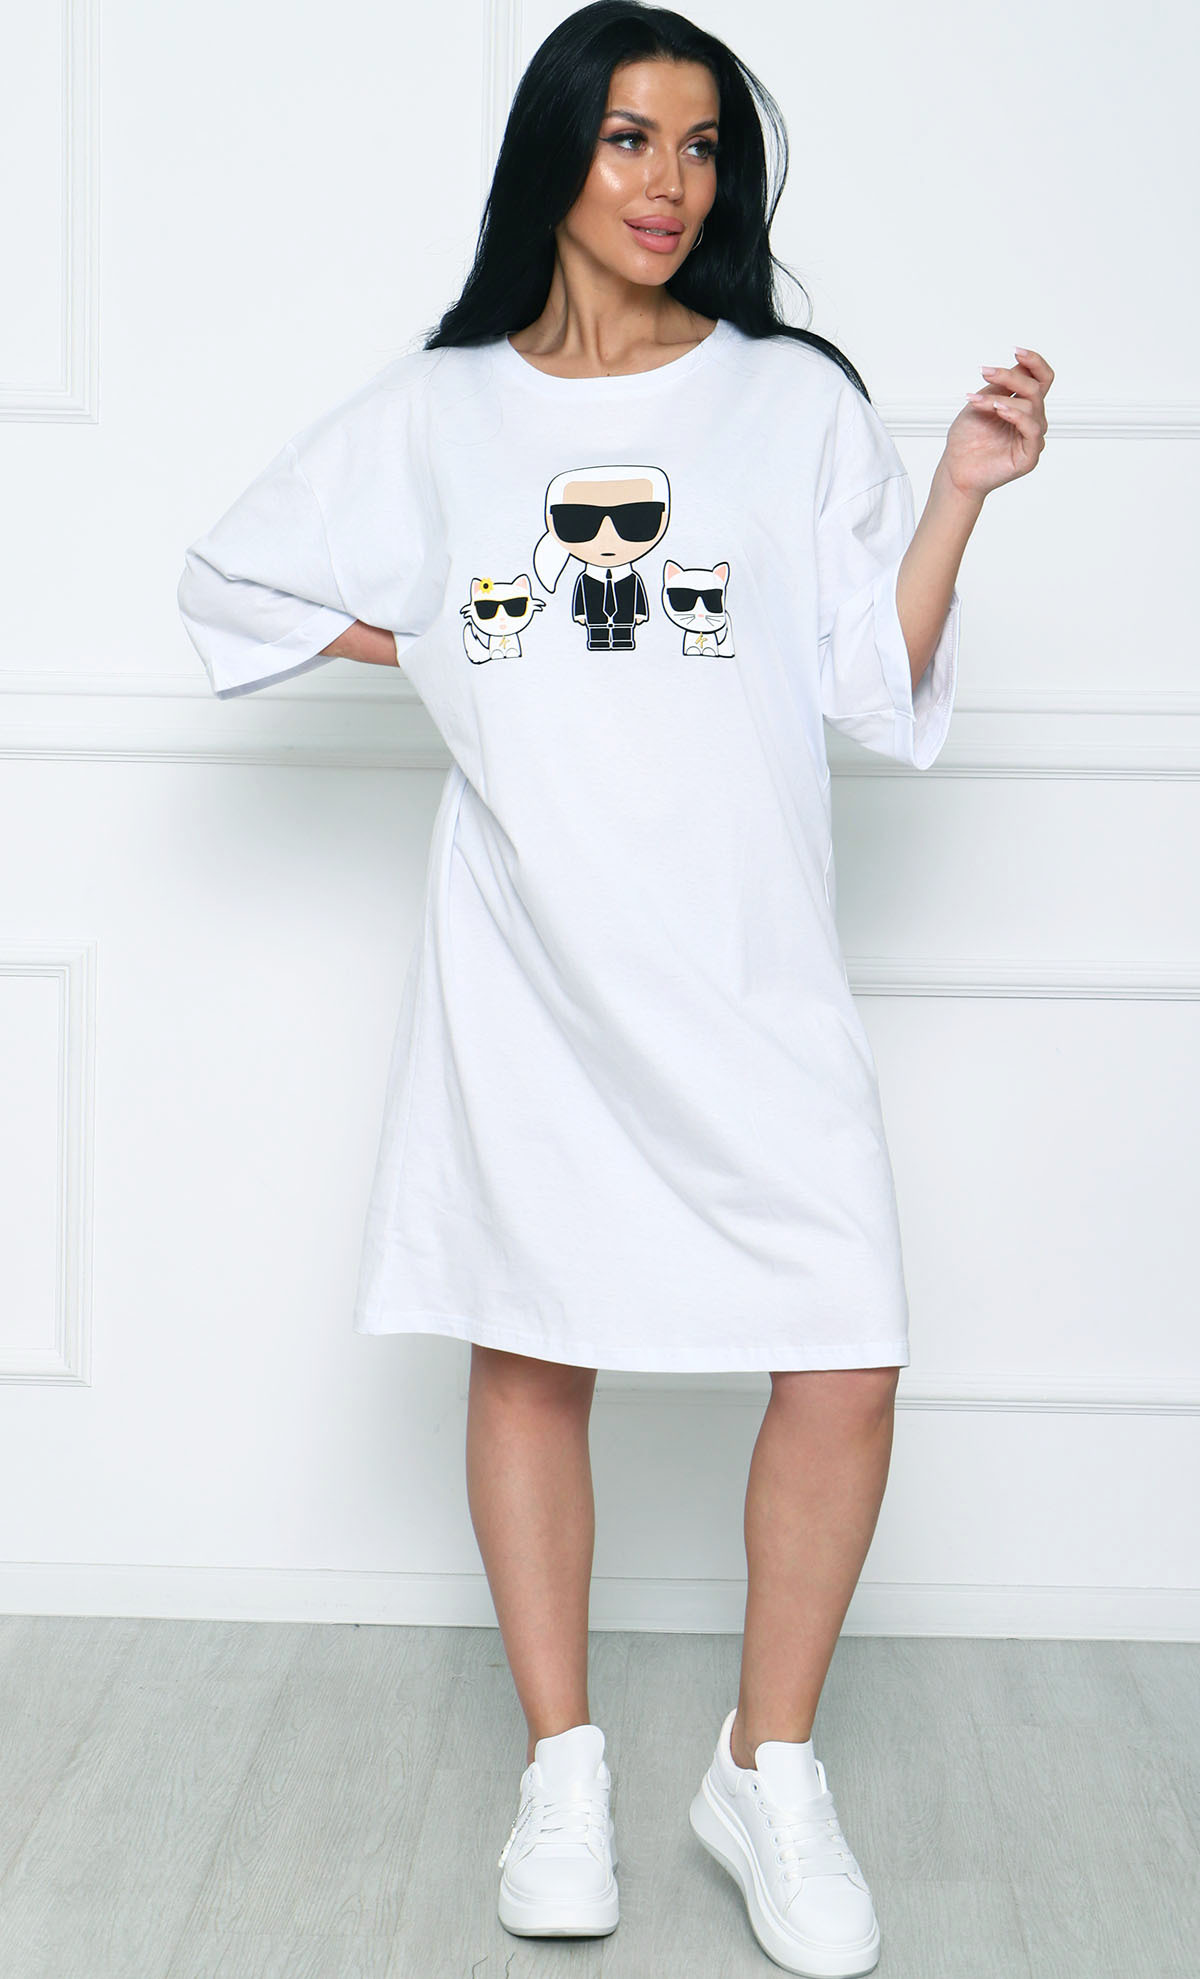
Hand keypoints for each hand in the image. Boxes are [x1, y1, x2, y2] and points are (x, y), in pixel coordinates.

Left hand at [941, 348, 1053, 499]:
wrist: (955, 470)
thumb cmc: (967, 439)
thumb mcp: (982, 402)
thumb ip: (1001, 385)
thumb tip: (1019, 364)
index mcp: (1023, 406)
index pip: (1041, 379)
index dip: (1034, 363)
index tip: (1016, 351)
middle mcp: (1031, 420)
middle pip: (1035, 389)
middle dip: (1010, 377)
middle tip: (986, 372)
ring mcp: (1032, 438)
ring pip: (1031, 406)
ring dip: (1002, 398)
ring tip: (979, 401)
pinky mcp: (1029, 456)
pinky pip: (1031, 429)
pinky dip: (1015, 415)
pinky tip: (998, 410)